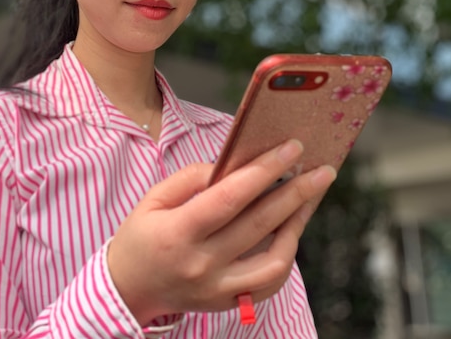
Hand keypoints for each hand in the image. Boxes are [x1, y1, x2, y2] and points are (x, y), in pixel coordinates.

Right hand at [106, 139, 335, 324]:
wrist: (129, 289)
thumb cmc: (141, 237)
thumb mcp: (153, 198)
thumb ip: (191, 178)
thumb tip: (234, 167)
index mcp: (178, 232)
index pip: (230, 198)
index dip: (264, 171)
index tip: (291, 149)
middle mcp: (201, 263)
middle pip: (259, 224)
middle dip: (296, 192)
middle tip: (321, 170)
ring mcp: (218, 288)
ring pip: (274, 259)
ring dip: (297, 225)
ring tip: (310, 199)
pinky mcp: (229, 302)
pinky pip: (270, 281)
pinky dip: (286, 255)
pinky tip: (292, 230)